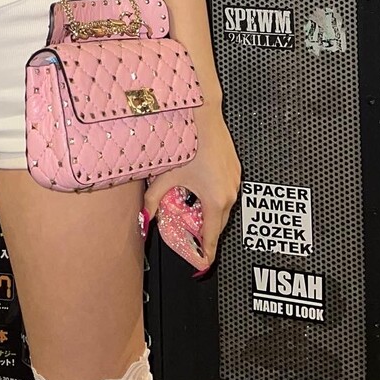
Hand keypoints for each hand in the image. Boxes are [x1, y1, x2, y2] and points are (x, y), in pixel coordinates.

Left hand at [144, 103, 239, 268]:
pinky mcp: (235, 168)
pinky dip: (217, 196)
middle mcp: (230, 192)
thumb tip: (143, 218)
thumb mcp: (167, 175)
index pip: (211, 235)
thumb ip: (153, 199)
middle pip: (219, 223)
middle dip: (207, 233)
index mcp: (215, 200)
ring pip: (225, 206)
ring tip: (195, 212)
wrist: (204, 116)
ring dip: (212, 212)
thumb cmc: (188, 144)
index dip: (206, 252)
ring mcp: (235, 180)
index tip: (203, 263)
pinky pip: (228, 190)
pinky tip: (202, 188)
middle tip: (194, 240)